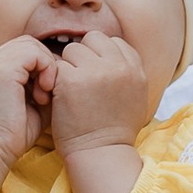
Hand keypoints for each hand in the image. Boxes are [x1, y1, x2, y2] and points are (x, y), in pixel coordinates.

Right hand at [0, 34, 56, 159]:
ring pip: (31, 45)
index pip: (24, 50)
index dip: (41, 65)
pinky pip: (33, 53)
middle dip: (45, 63)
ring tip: (46, 92)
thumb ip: (44, 84)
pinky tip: (45, 91)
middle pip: (28, 43)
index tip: (48, 91)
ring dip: (46, 66)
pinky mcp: (1, 69)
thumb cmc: (14, 134)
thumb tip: (68, 70)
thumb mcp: (33, 103)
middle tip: (49, 90)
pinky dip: (45, 68)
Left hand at [45, 27, 150, 149]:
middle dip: (84, 56)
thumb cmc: (115, 130)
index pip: (114, 41)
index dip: (101, 56)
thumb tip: (114, 53)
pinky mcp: (72, 80)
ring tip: (71, 91)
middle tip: (81, 81)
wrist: (101, 154)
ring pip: (72, 50)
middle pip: (93, 39)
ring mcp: (96, 71)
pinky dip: (55, 80)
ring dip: (68, 67)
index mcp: (136, 69)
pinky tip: (60, 97)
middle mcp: (119, 66)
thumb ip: (128, 71)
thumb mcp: (136, 96)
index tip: (96, 76)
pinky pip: (57, 66)